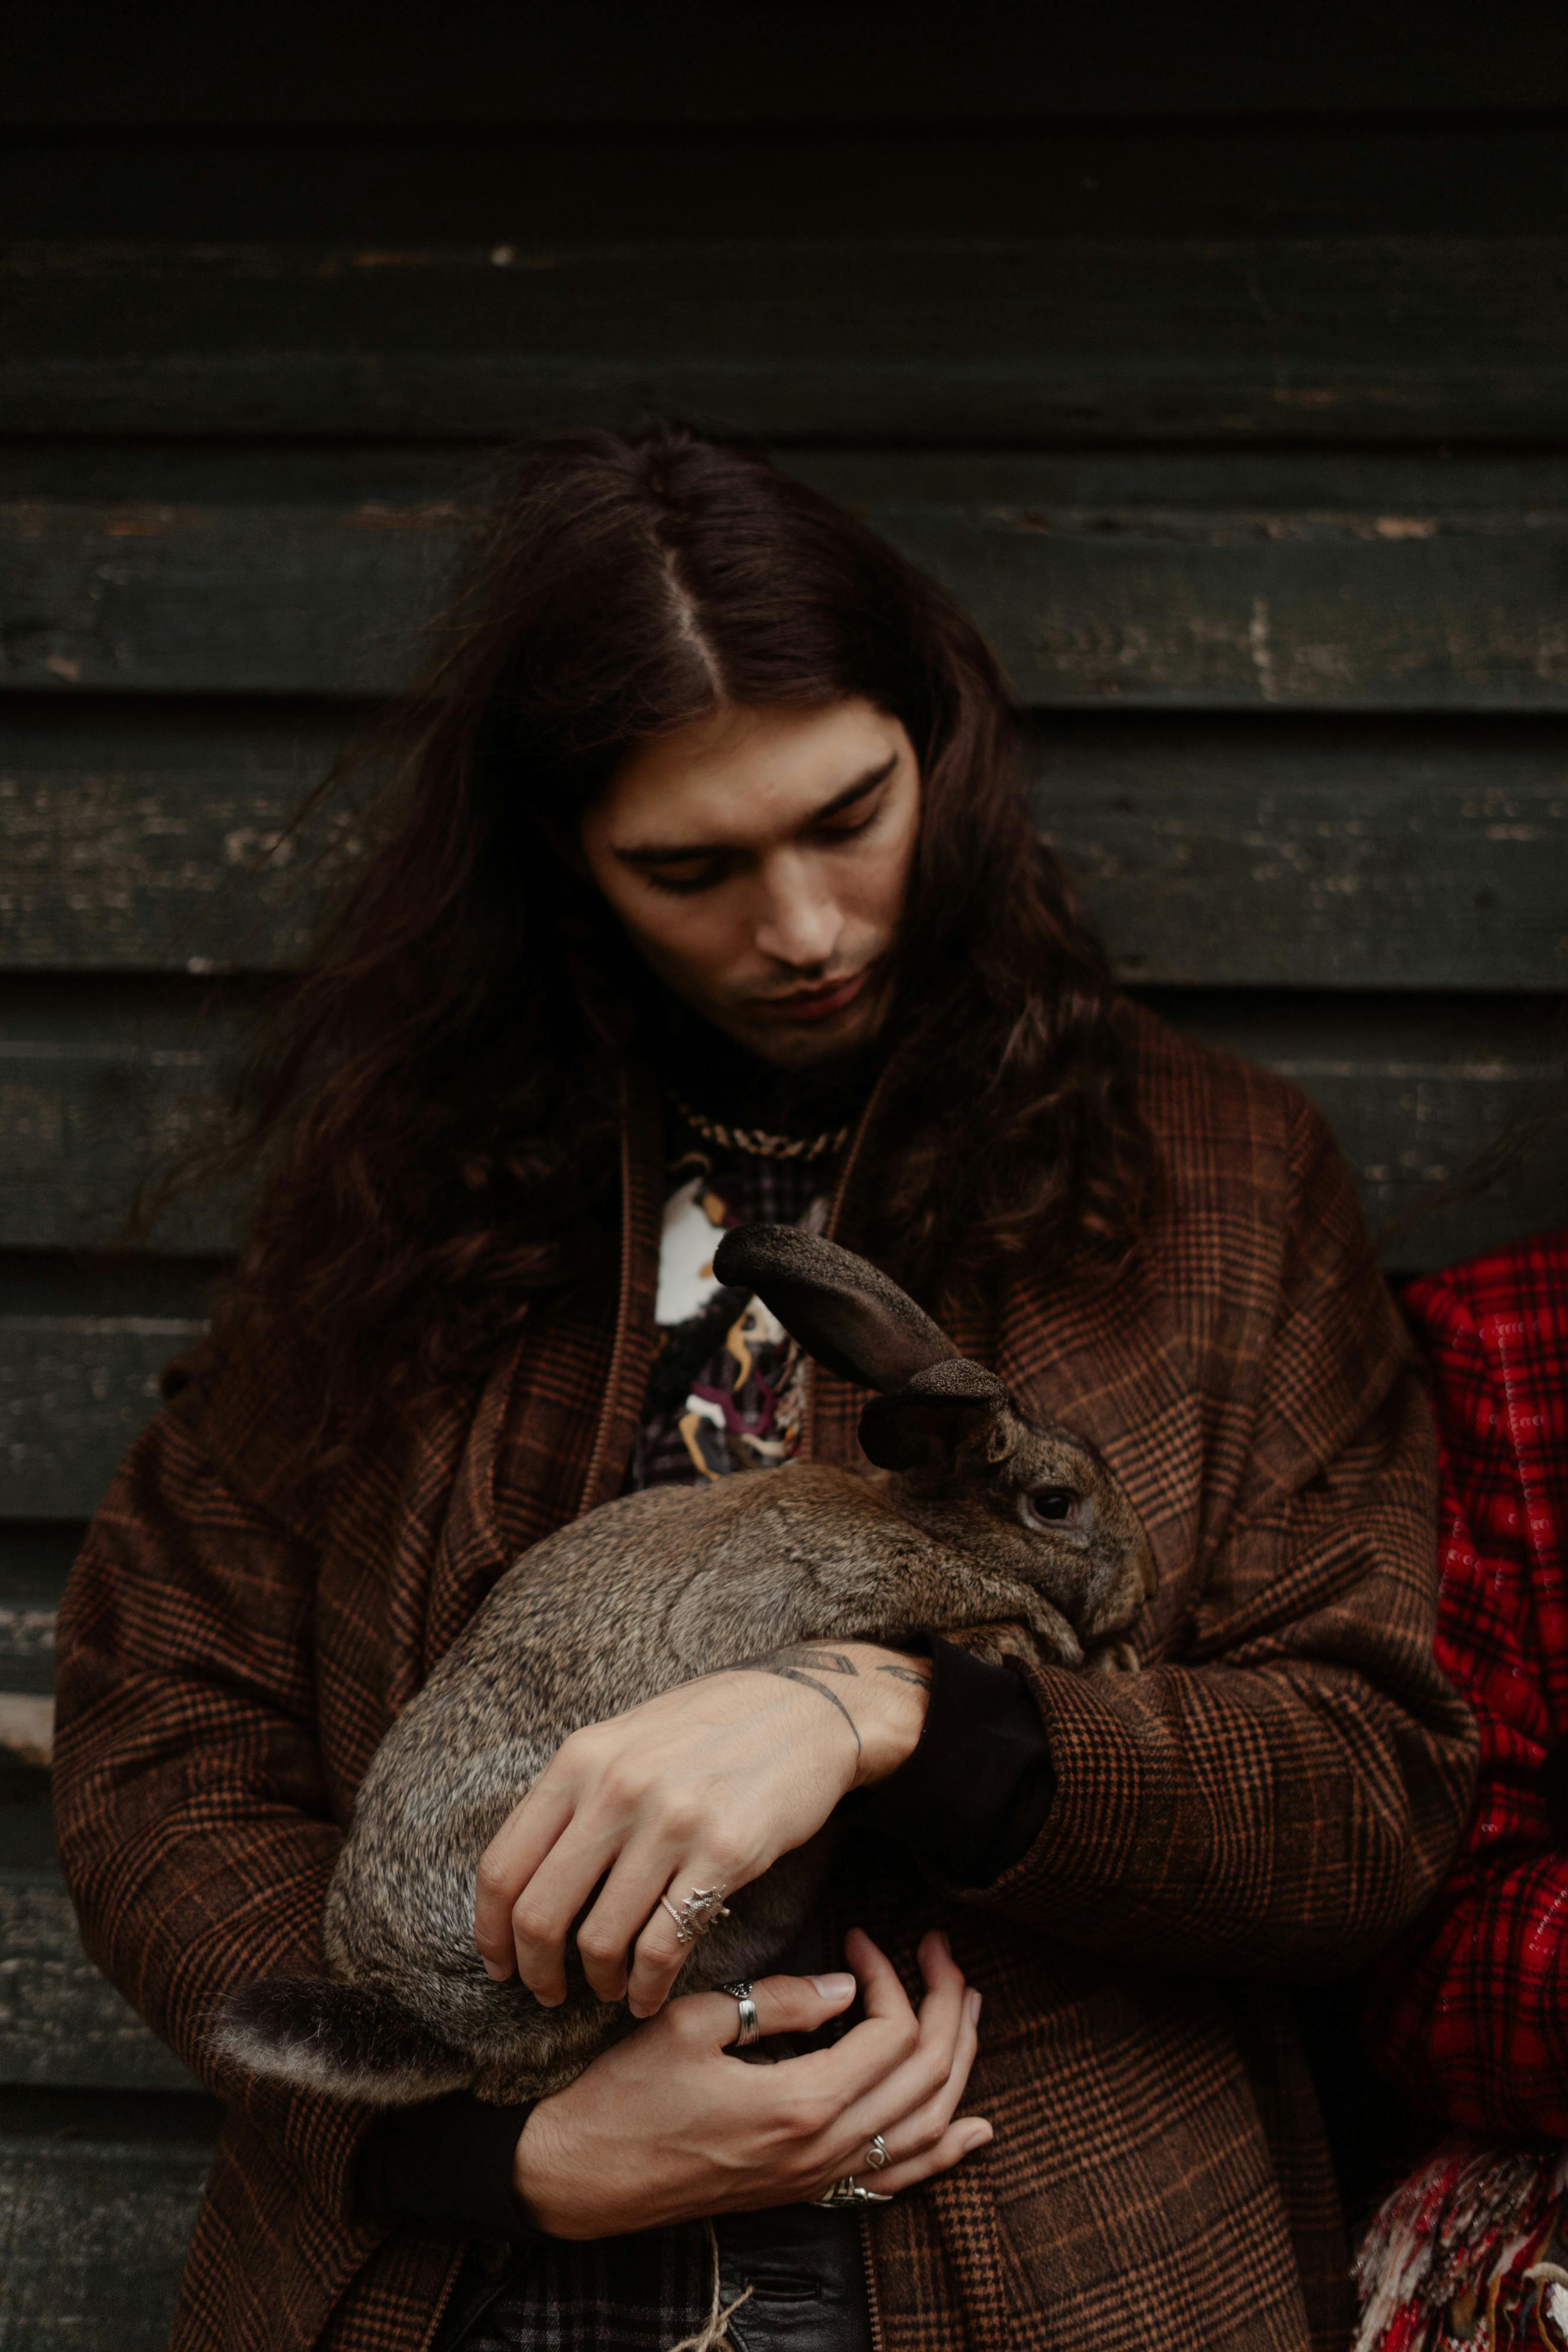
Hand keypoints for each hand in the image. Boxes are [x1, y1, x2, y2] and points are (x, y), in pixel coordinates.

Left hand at [474, 1642, 930, 2016]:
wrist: (807, 1709)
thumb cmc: (711, 1729)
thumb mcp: (627, 1740)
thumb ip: (577, 1795)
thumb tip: (527, 1873)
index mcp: (580, 1759)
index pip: (504, 1865)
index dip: (492, 1930)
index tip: (500, 1963)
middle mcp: (616, 1788)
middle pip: (541, 1912)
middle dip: (536, 1970)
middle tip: (548, 1991)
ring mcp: (670, 1821)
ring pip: (601, 1939)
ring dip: (598, 1984)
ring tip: (609, 1990)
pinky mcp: (724, 1853)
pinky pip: (664, 1945)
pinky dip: (648, 1986)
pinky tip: (649, 1992)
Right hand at [512, 1928, 990, 2237]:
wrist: (580, 2178)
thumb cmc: (624, 2095)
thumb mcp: (692, 2025)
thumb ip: (780, 2002)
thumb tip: (847, 1984)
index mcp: (800, 2105)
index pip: (889, 2033)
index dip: (888, 1975)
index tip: (859, 1934)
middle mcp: (822, 2152)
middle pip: (925, 2078)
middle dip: (945, 2006)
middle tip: (938, 1952)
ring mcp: (817, 2180)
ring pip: (925, 2128)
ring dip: (957, 2065)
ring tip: (969, 2011)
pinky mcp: (804, 2193)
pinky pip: (898, 2180)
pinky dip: (944, 2152)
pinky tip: (973, 2129)